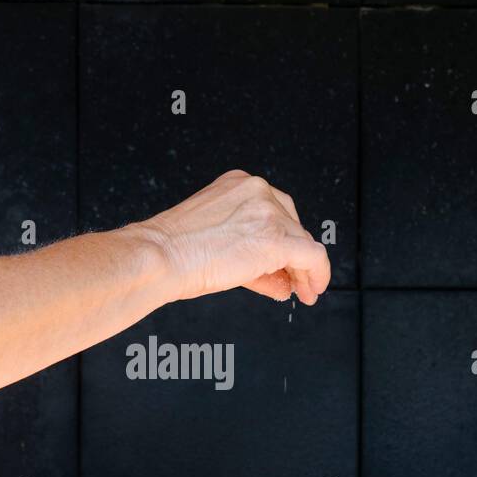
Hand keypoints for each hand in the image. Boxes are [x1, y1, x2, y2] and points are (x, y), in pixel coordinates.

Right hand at [135, 170, 330, 305]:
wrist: (159, 257)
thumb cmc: (172, 252)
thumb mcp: (216, 242)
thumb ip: (251, 256)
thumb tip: (279, 280)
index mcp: (238, 185)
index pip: (273, 212)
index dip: (282, 241)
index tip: (284, 262)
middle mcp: (257, 191)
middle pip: (291, 225)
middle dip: (293, 256)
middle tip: (294, 282)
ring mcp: (268, 213)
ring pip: (302, 242)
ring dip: (304, 270)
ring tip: (303, 291)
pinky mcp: (277, 240)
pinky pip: (313, 257)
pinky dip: (318, 275)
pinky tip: (313, 290)